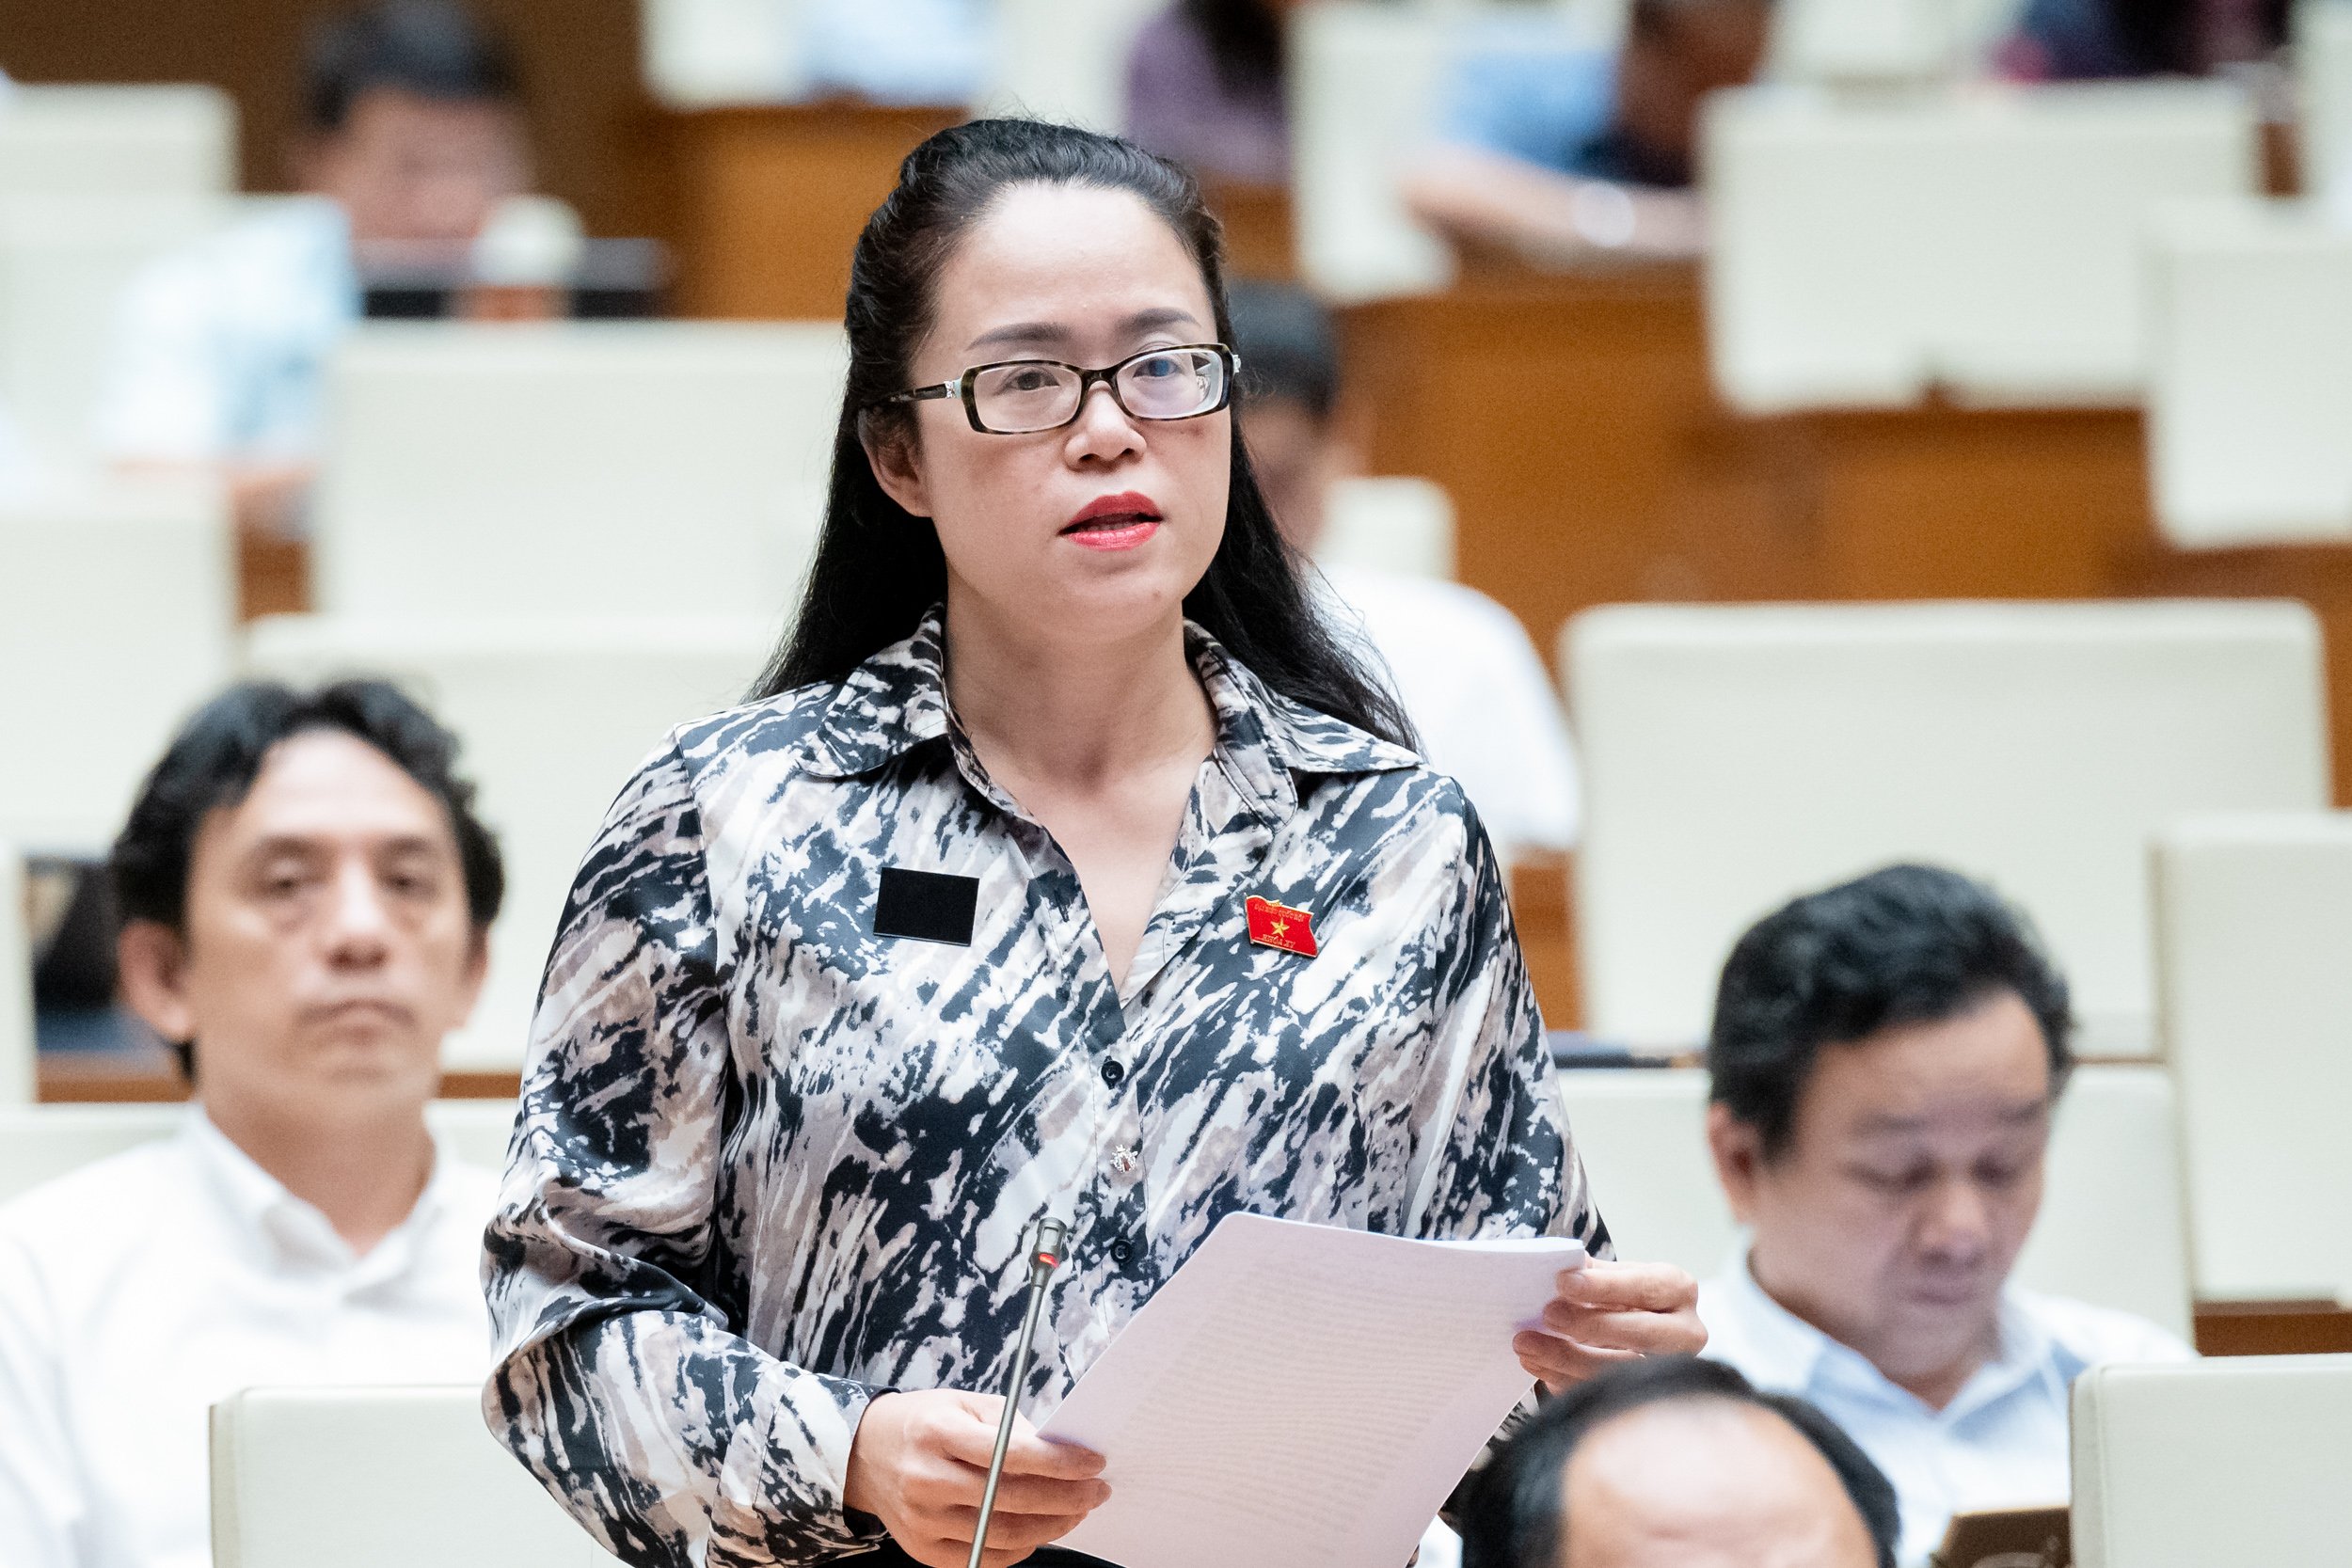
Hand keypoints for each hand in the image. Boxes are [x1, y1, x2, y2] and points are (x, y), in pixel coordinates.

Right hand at [842, 1389, 1108, 1567]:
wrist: (866, 1455)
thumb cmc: (924, 1422)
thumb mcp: (964, 1403)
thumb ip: (1010, 1425)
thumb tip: (1059, 1449)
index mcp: (937, 1434)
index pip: (1012, 1454)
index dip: (1060, 1461)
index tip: (1093, 1462)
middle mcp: (926, 1480)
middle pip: (1012, 1499)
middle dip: (1067, 1497)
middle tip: (1098, 1490)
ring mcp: (924, 1521)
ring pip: (1004, 1534)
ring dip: (1052, 1525)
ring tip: (1078, 1510)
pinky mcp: (924, 1550)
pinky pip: (985, 1557)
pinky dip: (1022, 1547)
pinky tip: (1043, 1528)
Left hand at [1512, 1260, 1706, 1393]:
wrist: (1640, 1327)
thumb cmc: (1627, 1296)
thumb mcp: (1617, 1276)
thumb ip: (1594, 1272)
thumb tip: (1563, 1267)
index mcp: (1678, 1290)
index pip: (1645, 1287)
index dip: (1604, 1286)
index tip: (1563, 1281)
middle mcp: (1684, 1333)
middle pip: (1641, 1334)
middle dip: (1591, 1325)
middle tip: (1548, 1314)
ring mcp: (1669, 1370)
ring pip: (1620, 1371)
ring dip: (1567, 1358)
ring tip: (1527, 1344)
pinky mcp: (1645, 1397)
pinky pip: (1602, 1393)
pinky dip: (1564, 1379)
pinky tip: (1536, 1364)